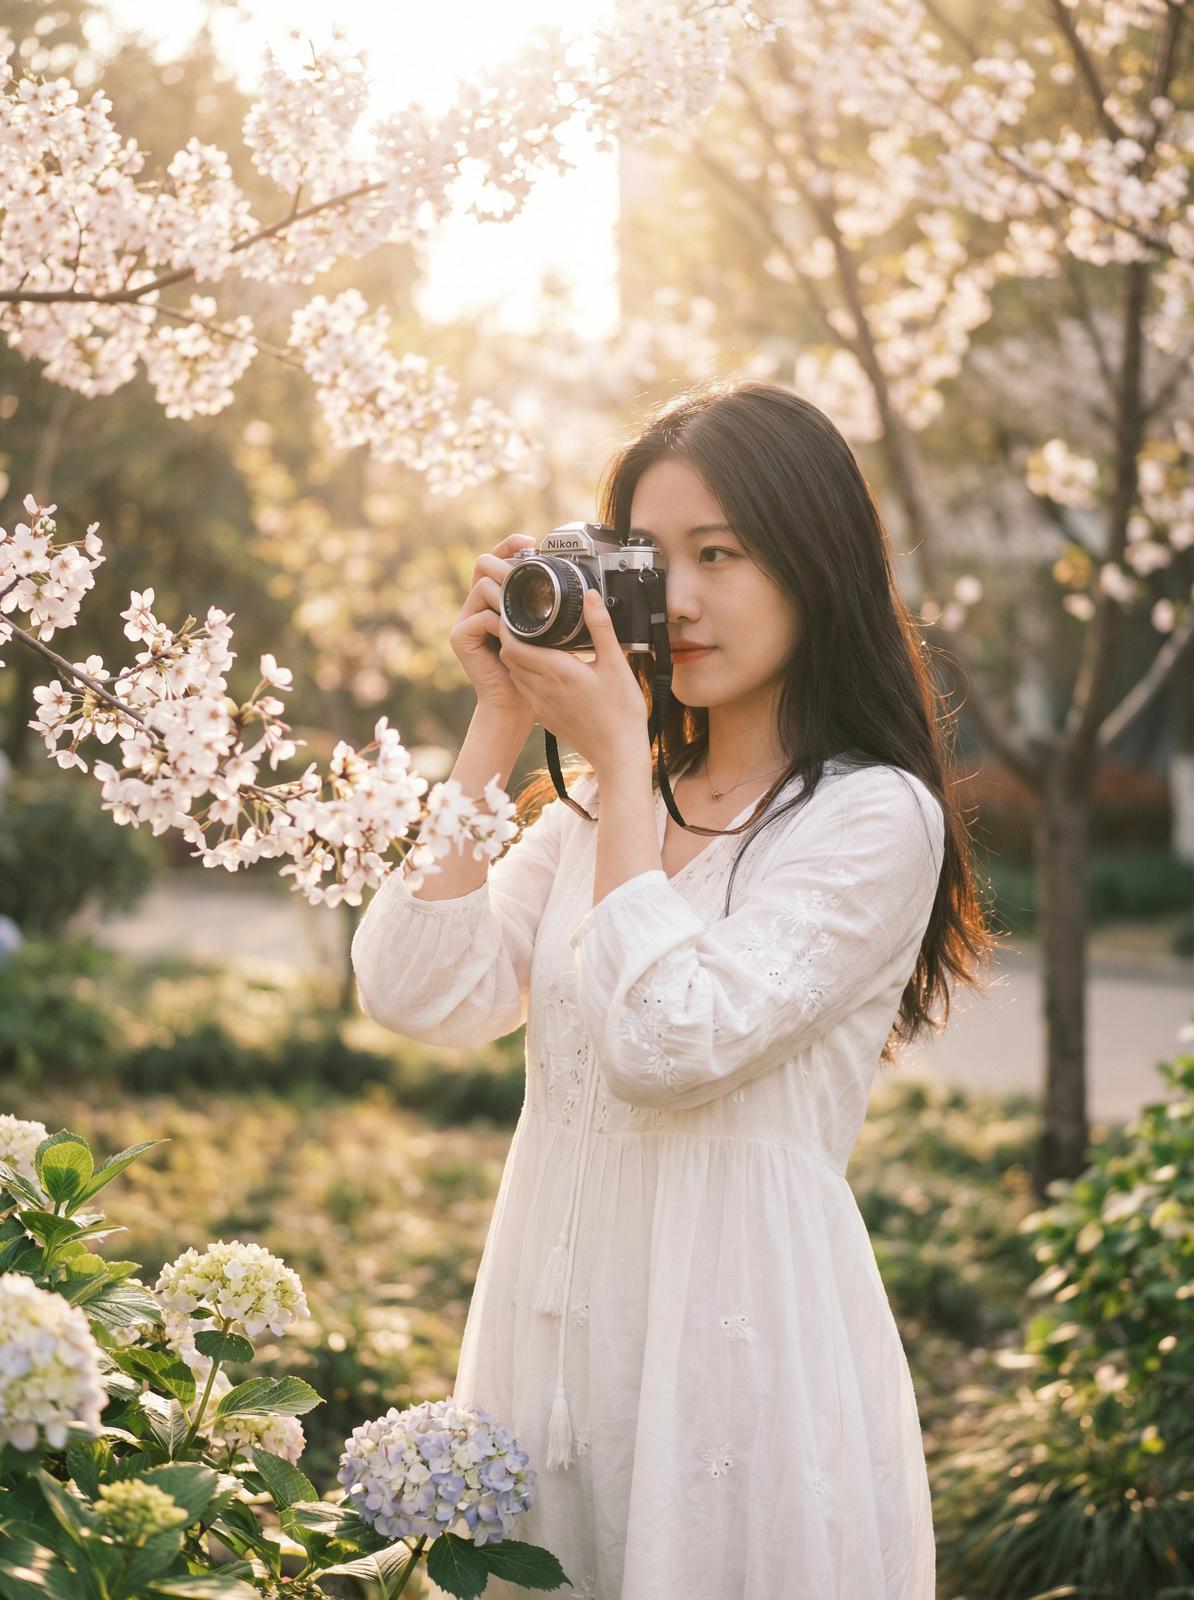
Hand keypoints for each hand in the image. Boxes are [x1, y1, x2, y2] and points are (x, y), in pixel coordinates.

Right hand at [450, 533, 538, 723]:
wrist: (516, 702)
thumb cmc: (533, 668)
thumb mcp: (543, 630)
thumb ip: (541, 606)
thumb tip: (561, 578)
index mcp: (494, 600)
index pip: (495, 561)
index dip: (509, 546)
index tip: (531, 540)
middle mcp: (475, 605)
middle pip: (482, 565)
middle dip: (505, 568)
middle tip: (525, 580)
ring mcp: (465, 620)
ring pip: (482, 587)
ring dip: (505, 597)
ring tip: (522, 614)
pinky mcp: (460, 638)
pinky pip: (480, 617)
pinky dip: (498, 623)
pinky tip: (510, 635)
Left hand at [498, 589, 650, 773]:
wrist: (618, 754)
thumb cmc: (621, 711)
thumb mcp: (616, 664)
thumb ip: (600, 627)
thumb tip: (589, 595)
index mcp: (557, 671)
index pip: (513, 645)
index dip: (507, 626)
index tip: (515, 612)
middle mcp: (542, 689)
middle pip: (509, 657)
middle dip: (510, 637)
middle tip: (523, 622)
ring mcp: (541, 705)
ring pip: (515, 674)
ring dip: (516, 657)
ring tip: (532, 642)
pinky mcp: (545, 718)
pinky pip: (525, 690)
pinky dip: (526, 675)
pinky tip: (544, 669)